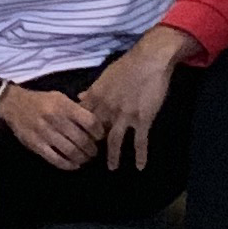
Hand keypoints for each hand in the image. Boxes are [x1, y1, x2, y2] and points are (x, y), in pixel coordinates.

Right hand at [0, 79, 103, 171]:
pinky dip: (68, 165)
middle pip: (82, 139)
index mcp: (63, 106)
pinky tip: (74, 165)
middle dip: (92, 149)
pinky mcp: (36, 145)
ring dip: (82, 158)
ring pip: (71, 151)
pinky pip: (56, 159)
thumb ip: (76, 109)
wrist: (13, 104)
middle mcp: (55, 119)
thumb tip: (95, 123)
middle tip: (94, 151)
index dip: (99, 132)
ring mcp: (45, 133)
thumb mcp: (59, 97)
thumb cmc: (41, 100)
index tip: (100, 136)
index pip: (90, 121)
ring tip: (85, 158)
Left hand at [75, 25, 195, 170]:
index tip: (78, 140)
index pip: (82, 118)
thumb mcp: (105, 76)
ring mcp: (124, 115)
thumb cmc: (127, 65)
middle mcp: (107, 108)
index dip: (79, 131)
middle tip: (91, 159)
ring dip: (112, 157)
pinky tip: (141, 166)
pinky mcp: (142, 119)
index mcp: (96, 96)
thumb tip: (79, 97)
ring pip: (114, 141)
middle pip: (95, 133)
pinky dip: (140, 155)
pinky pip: (140, 141)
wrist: (149, 60)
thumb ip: (92, 90)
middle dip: (92, 147)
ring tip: (112, 168)